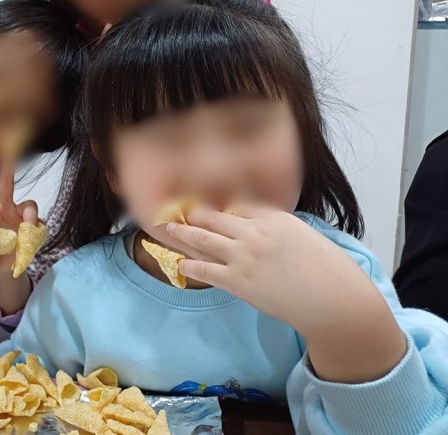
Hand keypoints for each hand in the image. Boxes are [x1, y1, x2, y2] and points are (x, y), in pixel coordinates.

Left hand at [0, 158, 37, 278]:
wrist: (4, 272)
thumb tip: (6, 237)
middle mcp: (4, 209)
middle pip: (7, 184)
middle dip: (8, 168)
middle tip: (9, 153)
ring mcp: (20, 217)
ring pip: (29, 205)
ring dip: (29, 217)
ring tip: (25, 234)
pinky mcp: (33, 227)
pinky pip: (39, 225)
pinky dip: (35, 235)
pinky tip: (28, 246)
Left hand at [161, 203, 405, 381]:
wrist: (336, 302)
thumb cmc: (328, 270)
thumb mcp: (303, 235)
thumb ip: (277, 227)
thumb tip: (258, 226)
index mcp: (274, 217)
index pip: (237, 204)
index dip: (218, 203)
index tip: (203, 201)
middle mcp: (255, 232)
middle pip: (213, 216)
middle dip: (192, 212)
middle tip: (176, 209)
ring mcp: (244, 256)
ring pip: (203, 239)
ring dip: (182, 232)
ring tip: (167, 228)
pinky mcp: (239, 282)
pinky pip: (206, 271)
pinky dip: (189, 266)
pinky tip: (179, 264)